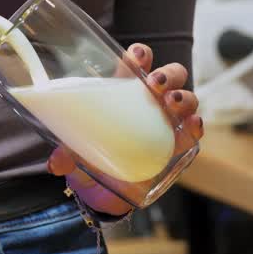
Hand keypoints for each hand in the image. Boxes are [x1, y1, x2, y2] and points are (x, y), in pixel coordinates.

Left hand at [46, 43, 205, 216]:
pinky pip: (194, 131)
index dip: (140, 55)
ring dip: (183, 97)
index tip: (136, 57)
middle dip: (167, 74)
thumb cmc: (91, 163)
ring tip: (172, 103)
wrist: (105, 198)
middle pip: (169, 76)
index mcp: (124, 95)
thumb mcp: (76, 158)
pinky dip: (196, 125)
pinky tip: (193, 125)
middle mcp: (150, 104)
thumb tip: (56, 162)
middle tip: (155, 84)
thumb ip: (66, 156)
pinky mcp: (180, 146)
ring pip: (186, 99)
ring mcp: (168, 123)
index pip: (136, 65)